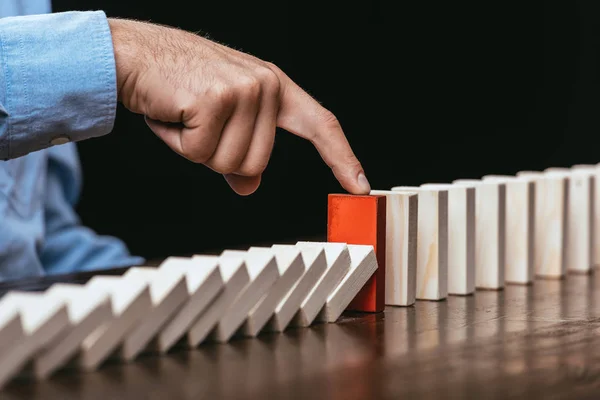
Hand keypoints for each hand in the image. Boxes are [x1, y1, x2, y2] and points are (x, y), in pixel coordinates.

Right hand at [108, 18, 370, 195]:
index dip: (341, 157)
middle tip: (196, 123)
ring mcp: (244, 90)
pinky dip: (179, 143)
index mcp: (273, 87)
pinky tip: (172, 114)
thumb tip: (250, 186)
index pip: (319, 124)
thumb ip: (242, 152)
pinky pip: (202, 154)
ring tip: (184, 115)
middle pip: (256, 163)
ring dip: (197, 149)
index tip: (360, 186)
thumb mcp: (221, 120)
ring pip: (230, 163)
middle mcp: (265, 85)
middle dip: (218, 155)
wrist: (135, 55)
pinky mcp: (216, 99)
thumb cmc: (178, 85)